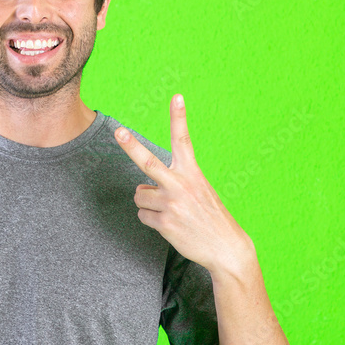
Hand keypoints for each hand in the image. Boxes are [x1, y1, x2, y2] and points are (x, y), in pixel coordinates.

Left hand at [114, 94, 253, 275]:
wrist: (226, 248)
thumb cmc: (209, 217)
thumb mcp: (199, 191)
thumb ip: (172, 184)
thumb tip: (140, 190)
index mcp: (192, 173)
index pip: (183, 140)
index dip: (179, 117)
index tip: (176, 96)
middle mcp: (181, 185)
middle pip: (147, 162)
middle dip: (130, 146)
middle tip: (118, 131)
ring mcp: (171, 204)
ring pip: (140, 196)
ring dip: (148, 204)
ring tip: (170, 212)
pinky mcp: (165, 223)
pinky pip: (143, 216)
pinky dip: (152, 220)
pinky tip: (170, 225)